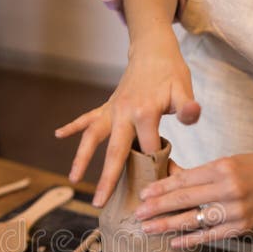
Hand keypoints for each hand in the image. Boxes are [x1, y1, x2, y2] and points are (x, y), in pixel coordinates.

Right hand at [55, 26, 200, 206]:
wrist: (153, 49)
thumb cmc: (171, 72)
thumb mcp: (183, 88)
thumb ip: (188, 106)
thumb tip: (193, 114)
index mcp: (145, 113)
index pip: (149, 149)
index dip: (154, 168)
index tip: (156, 187)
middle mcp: (123, 113)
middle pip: (114, 151)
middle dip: (106, 178)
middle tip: (99, 202)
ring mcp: (112, 110)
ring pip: (93, 137)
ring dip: (81, 158)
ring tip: (72, 180)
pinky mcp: (106, 106)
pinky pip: (87, 118)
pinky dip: (73, 126)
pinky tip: (59, 134)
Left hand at [134, 147, 252, 247]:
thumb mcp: (226, 162)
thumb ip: (200, 174)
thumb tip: (169, 182)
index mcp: (222, 168)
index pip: (185, 180)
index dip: (162, 188)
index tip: (144, 194)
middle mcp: (228, 189)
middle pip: (185, 200)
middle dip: (158, 208)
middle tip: (138, 214)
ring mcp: (236, 210)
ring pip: (195, 220)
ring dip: (168, 225)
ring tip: (149, 228)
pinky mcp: (241, 227)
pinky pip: (210, 235)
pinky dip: (191, 239)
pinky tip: (173, 241)